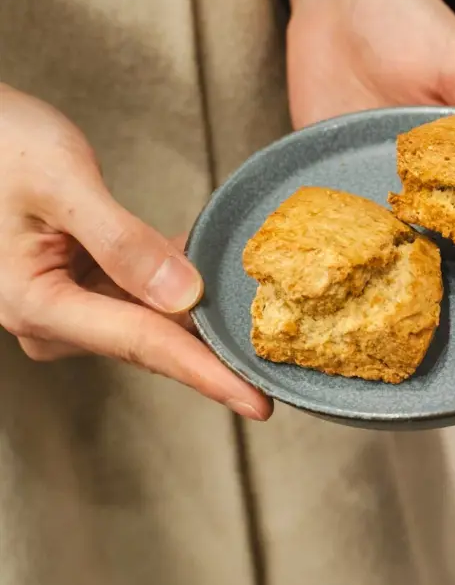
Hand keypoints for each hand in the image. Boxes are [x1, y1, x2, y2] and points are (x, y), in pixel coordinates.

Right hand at [0, 84, 270, 419]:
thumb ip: (122, 241)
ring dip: (203, 313)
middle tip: (285, 354)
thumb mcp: (62, 183)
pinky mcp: (75, 286)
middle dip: (217, 347)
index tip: (259, 401)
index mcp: (38, 304)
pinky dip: (180, 285)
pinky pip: (141, 296)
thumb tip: (186, 297)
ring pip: (153, 320)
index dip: (208, 374)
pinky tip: (219, 270)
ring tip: (268, 313)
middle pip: (154, 340)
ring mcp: (63, 305)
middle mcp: (50, 318)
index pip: (144, 345)